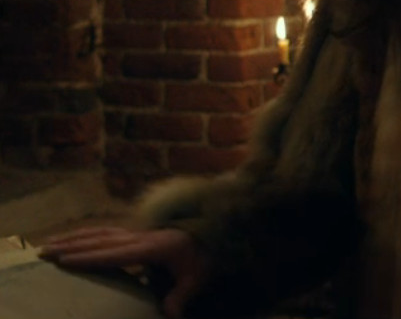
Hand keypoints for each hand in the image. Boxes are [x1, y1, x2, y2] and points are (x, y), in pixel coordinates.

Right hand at [39, 226, 209, 318]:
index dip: (90, 257)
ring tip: (48, 243)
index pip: (116, 253)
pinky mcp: (135, 233)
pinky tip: (72, 237)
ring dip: (73, 237)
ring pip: (99, 233)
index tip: (66, 260)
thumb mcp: (196, 279)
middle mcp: (140, 236)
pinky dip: (86, 233)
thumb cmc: (203, 257)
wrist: (214, 234)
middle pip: (100, 240)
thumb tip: (171, 316)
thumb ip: (181, 296)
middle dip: (71, 246)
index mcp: (152, 247)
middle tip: (44, 252)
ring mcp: (136, 232)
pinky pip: (105, 231)